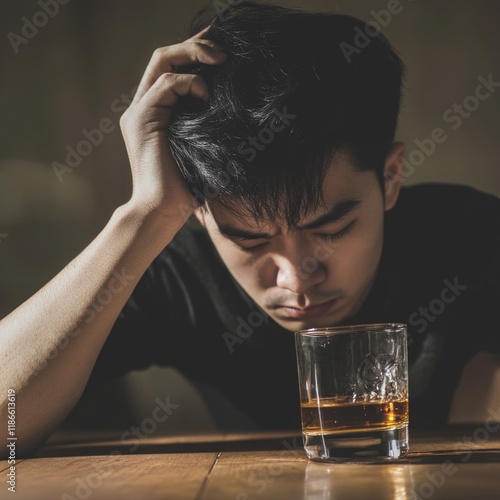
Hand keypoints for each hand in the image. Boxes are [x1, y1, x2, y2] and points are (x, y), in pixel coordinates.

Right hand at [119, 28, 226, 226]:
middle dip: (195, 45)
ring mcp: (139, 111)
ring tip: (222, 59)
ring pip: (162, 61)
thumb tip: (235, 108)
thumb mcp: (201, 147)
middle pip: (164, 56)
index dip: (195, 54)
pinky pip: (166, 84)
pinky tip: (207, 97)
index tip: (225, 53)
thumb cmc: (186, 187)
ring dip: (194, 54)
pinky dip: (190, 83)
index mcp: (156, 112)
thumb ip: (206, 124)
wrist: (162, 211)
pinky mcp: (142, 119)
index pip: (171, 68)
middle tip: (224, 50)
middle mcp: (144, 107)